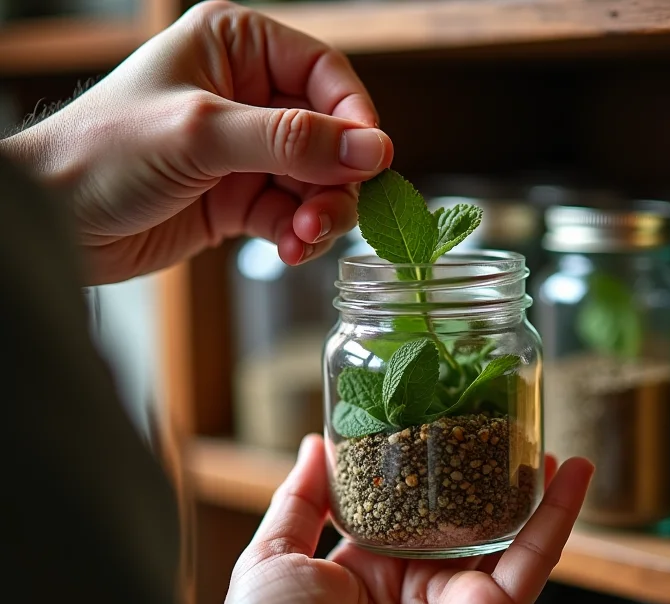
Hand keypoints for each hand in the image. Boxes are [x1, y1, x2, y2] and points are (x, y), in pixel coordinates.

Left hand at [1, 1, 392, 283]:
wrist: (59, 220)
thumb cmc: (106, 153)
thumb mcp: (203, 133)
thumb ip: (292, 139)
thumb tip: (372, 148)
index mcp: (235, 48)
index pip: (324, 74)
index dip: (353, 118)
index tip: (371, 161)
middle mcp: (247, 96)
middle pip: (328, 136)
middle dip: (335, 181)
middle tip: (326, 217)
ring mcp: (246, 152)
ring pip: (316, 182)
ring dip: (320, 215)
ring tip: (303, 240)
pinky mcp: (240, 199)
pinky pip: (292, 215)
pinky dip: (299, 236)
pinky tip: (290, 250)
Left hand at [217, 436, 592, 603]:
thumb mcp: (270, 562)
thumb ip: (298, 502)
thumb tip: (317, 445)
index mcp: (362, 569)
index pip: (396, 502)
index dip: (411, 460)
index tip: (423, 416)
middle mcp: (413, 583)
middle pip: (454, 510)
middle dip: (471, 463)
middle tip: (486, 410)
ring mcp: (456, 600)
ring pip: (499, 527)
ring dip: (520, 480)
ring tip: (531, 427)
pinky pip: (532, 558)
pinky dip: (558, 515)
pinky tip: (574, 471)